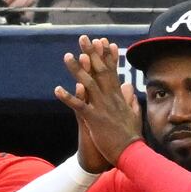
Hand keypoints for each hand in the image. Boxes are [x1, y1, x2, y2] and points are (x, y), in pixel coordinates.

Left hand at [55, 36, 142, 166]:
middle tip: (83, 38)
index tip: (102, 40)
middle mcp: (110, 98)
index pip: (112, 71)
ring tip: (67, 56)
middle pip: (99, 71)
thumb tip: (129, 88)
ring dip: (76, 69)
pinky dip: (68, 97)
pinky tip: (57, 90)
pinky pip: (79, 106)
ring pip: (88, 84)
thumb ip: (130, 99)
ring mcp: (102, 107)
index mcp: (118, 96)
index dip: (106, 55)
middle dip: (91, 53)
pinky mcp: (94, 119)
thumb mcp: (134, 114)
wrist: (131, 153)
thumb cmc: (131, 136)